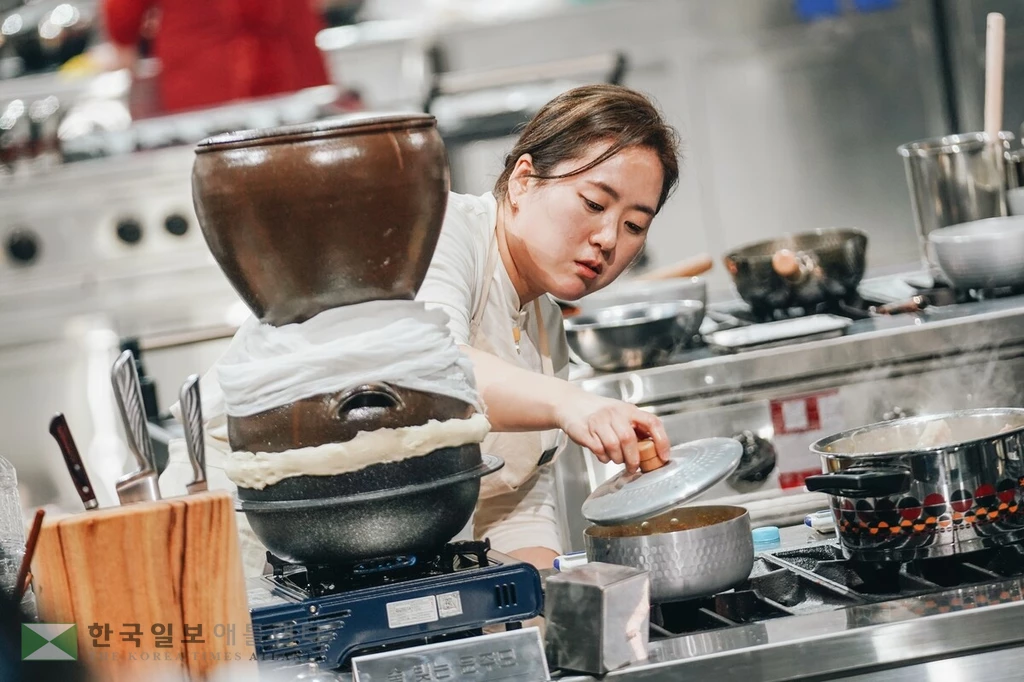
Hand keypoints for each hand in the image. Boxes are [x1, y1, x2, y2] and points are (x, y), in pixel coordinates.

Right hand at [555, 392, 669, 473]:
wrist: (570, 404)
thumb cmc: (599, 412)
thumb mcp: (621, 413)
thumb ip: (636, 428)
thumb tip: (654, 449)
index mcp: (628, 409)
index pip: (652, 422)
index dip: (662, 441)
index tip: (663, 456)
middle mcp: (614, 413)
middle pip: (629, 439)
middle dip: (633, 459)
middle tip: (633, 467)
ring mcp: (598, 421)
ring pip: (613, 447)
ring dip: (617, 459)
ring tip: (616, 459)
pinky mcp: (584, 431)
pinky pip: (598, 450)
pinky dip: (604, 457)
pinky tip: (604, 454)